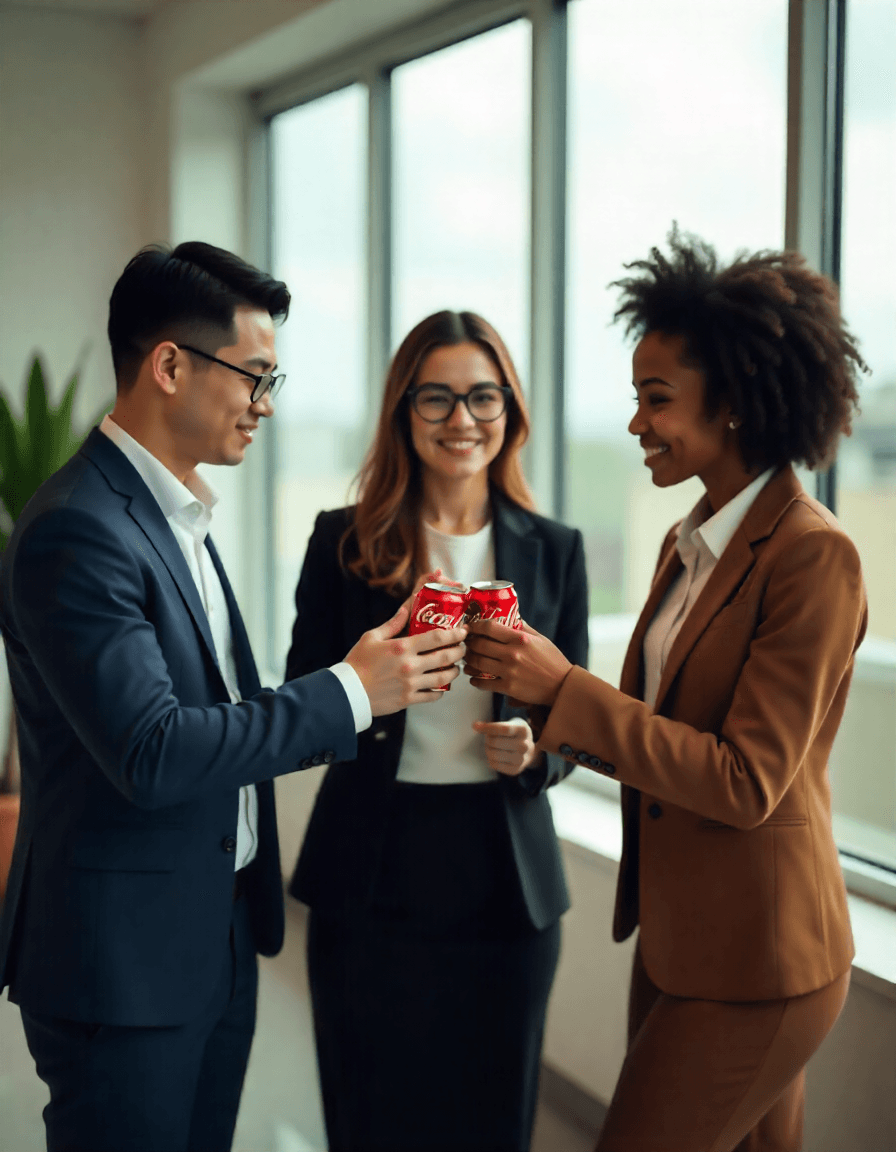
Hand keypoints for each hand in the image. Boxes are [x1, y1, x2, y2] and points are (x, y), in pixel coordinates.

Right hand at [344, 599, 466, 716]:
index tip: (462, 631)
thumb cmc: (358, 663)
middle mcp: (410, 666)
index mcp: (402, 647)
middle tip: (463, 647)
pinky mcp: (408, 699)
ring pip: (444, 678)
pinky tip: (441, 685)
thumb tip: (407, 608)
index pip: (437, 637)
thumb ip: (393, 623)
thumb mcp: (372, 637)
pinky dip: (441, 690)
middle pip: (446, 657)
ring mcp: (411, 684)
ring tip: (455, 667)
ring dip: (454, 671)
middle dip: (459, 651)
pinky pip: (433, 695)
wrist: (348, 692)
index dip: (454, 633)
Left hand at [464, 619, 571, 705]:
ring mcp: (509, 671)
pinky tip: (474, 678)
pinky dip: (475, 681)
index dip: (475, 626)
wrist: (562, 686)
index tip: (470, 627)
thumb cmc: (553, 662)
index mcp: (520, 639)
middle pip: (480, 645)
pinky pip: (484, 684)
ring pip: (478, 663)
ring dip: (469, 661)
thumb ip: (523, 628)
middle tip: (466, 644)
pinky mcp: (508, 687)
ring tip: (467, 660)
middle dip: (469, 643)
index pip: (490, 627)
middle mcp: (512, 653)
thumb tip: (511, 617)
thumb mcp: (541, 639)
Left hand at [472, 717, 538, 776]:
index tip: (476, 726)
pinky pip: (494, 764)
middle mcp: (524, 746)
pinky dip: (490, 759)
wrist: (529, 752)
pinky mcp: (515, 770)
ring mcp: (521, 759)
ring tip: (491, 746)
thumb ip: (495, 725)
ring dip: (487, 749)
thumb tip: (476, 726)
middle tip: (488, 737)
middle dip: (487, 738)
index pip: (503, 729)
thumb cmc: (515, 735)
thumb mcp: (510, 724)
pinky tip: (495, 754)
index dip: (487, 727)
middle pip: (495, 742)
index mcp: (523, 730)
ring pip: (493, 754)